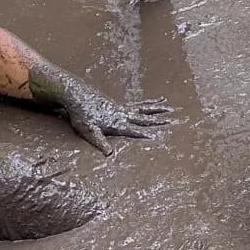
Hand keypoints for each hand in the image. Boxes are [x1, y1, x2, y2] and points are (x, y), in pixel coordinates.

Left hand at [53, 79, 176, 154]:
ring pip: (143, 108)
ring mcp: (121, 108)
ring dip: (156, 108)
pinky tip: (153, 100)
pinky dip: (147, 102)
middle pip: (144, 117)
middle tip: (173, 118)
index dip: (145, 135)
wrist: (76, 94)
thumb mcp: (88, 131)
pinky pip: (137, 104)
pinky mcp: (118, 104)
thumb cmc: (81, 115)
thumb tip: (109, 155)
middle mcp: (122, 114)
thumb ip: (99, 142)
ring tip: (168, 105)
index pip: (134, 131)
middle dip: (158, 119)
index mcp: (117, 123)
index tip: (158, 137)